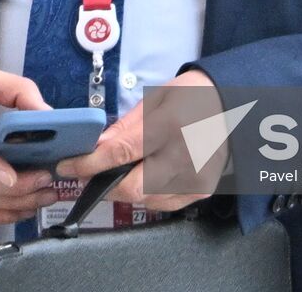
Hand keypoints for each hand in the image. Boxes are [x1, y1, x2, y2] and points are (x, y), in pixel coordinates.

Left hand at [54, 68, 222, 211]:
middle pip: (132, 187)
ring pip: (144, 199)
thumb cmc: (193, 97)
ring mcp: (195, 178)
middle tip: (90, 172)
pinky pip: (162, 204)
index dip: (89, 163)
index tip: (67, 166)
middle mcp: (185, 156)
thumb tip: (96, 146)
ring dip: (124, 188)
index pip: (121, 153)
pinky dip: (146, 193)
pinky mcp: (201, 191)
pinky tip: (147, 175)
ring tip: (121, 169)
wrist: (234, 106)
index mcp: (170, 125)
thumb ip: (125, 126)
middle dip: (104, 183)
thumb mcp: (157, 99)